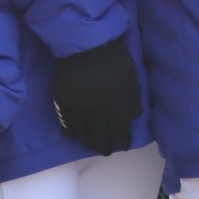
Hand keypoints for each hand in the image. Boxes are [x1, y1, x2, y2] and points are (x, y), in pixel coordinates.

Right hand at [51, 36, 142, 155]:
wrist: (88, 46)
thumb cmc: (116, 60)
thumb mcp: (132, 78)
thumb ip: (134, 99)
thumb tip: (135, 116)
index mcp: (116, 103)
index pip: (120, 128)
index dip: (123, 139)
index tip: (124, 146)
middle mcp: (96, 109)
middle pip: (100, 134)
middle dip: (104, 145)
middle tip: (105, 152)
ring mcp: (78, 106)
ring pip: (82, 131)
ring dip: (87, 141)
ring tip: (91, 146)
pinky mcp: (63, 100)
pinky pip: (66, 121)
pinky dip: (71, 131)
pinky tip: (74, 136)